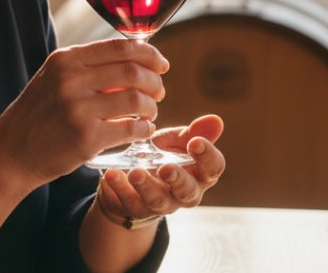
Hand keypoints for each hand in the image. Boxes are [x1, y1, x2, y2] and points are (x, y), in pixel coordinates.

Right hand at [0, 38, 169, 186]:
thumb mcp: (55, 79)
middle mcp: (71, 80)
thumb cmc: (39, 114)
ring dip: (151, 107)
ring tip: (149, 113)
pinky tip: (142, 130)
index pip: (120, 47)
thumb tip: (136, 59)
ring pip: (137, 100)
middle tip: (158, 92)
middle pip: (134, 72)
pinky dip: (144, 129)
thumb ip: (88, 67)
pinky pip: (130, 129)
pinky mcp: (86, 138)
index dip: (149, 54)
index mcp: (66, 60)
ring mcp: (78, 109)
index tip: (160, 64)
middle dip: (155, 82)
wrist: (11, 152)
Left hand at [95, 115, 224, 221]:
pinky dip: (120, 188)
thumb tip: (216, 120)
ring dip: (146, 186)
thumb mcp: (175, 142)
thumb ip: (192, 133)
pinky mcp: (136, 209)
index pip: (213, 168)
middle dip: (177, 179)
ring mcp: (161, 204)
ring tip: (134, 172)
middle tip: (165, 167)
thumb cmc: (161, 155)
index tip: (195, 142)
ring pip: (157, 201)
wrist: (133, 178)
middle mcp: (185, 193)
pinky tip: (111, 174)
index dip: (207, 157)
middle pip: (188, 191)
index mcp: (200, 173)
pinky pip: (128, 201)